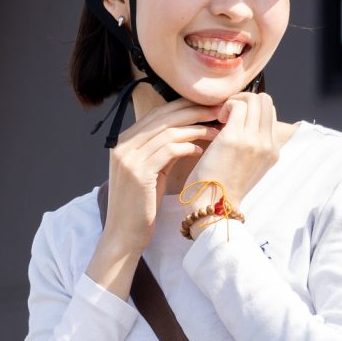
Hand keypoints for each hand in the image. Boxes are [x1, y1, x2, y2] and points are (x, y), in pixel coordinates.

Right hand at [88, 98, 219, 291]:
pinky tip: (201, 150)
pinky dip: (187, 147)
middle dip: (193, 111)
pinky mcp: (137, 172)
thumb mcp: (152, 171)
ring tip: (215, 131)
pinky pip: (167, 150)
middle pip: (163, 117)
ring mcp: (128, 158)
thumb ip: (163, 151)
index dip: (184, 106)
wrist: (124, 235)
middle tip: (218, 110)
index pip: (157, 113)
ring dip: (195, 129)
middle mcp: (123, 145)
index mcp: (125, 142)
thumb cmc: (142, 206)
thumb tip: (188, 133)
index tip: (208, 106)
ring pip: (167, 131)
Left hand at [187, 91, 284, 209]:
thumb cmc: (225, 186)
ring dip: (235, 102)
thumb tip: (244, 120)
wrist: (215, 207)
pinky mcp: (235, 138)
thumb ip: (254, 145)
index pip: (270, 113)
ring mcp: (254, 140)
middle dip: (246, 99)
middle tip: (229, 113)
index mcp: (273, 151)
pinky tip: (216, 121)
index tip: (236, 118)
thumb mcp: (250, 166)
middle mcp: (268, 144)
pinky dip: (226, 106)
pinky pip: (236, 105)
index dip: (253, 109)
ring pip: (253, 99)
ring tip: (222, 117)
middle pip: (266, 101)